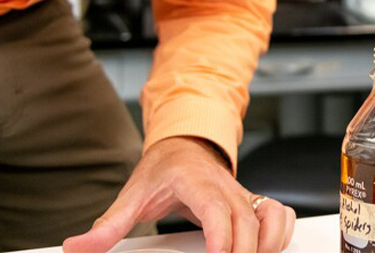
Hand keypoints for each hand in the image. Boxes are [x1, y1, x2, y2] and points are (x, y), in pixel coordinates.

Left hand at [62, 136, 294, 252]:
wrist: (186, 146)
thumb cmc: (162, 171)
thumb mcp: (132, 195)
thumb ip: (108, 225)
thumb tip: (77, 248)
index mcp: (197, 183)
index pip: (216, 208)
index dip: (221, 237)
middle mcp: (226, 188)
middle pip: (247, 222)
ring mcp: (243, 194)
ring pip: (270, 217)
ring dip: (268, 244)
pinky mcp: (253, 202)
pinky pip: (279, 213)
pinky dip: (281, 232)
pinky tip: (267, 249)